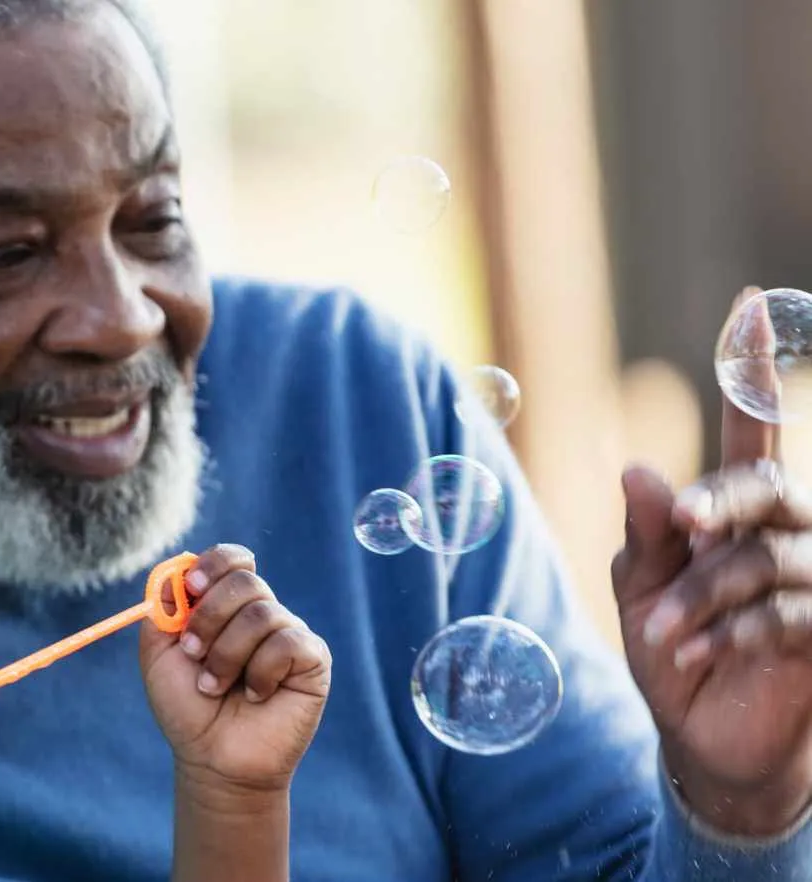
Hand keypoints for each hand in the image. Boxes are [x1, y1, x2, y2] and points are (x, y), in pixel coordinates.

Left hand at [139, 544, 331, 794]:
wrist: (212, 758)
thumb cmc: (187, 707)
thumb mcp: (159, 655)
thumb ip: (163, 610)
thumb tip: (176, 572)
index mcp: (225, 606)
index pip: (232, 559)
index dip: (214, 564)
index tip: (191, 588)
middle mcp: (260, 613)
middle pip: (245, 580)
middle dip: (209, 617)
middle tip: (192, 653)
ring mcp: (289, 634)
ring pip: (262, 613)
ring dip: (227, 654)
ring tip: (215, 686)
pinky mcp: (313, 660)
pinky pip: (288, 643)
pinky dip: (260, 672)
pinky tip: (254, 695)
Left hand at [614, 291, 811, 835]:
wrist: (705, 740)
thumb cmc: (672, 649)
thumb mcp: (641, 588)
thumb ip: (646, 533)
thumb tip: (632, 466)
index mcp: (738, 510)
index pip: (755, 429)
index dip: (753, 369)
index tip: (749, 305)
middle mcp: (788, 533)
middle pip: (767, 488)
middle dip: (718, 504)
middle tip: (680, 527)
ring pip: (768, 559)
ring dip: (704, 595)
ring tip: (658, 633)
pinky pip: (787, 617)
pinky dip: (731, 634)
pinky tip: (691, 656)